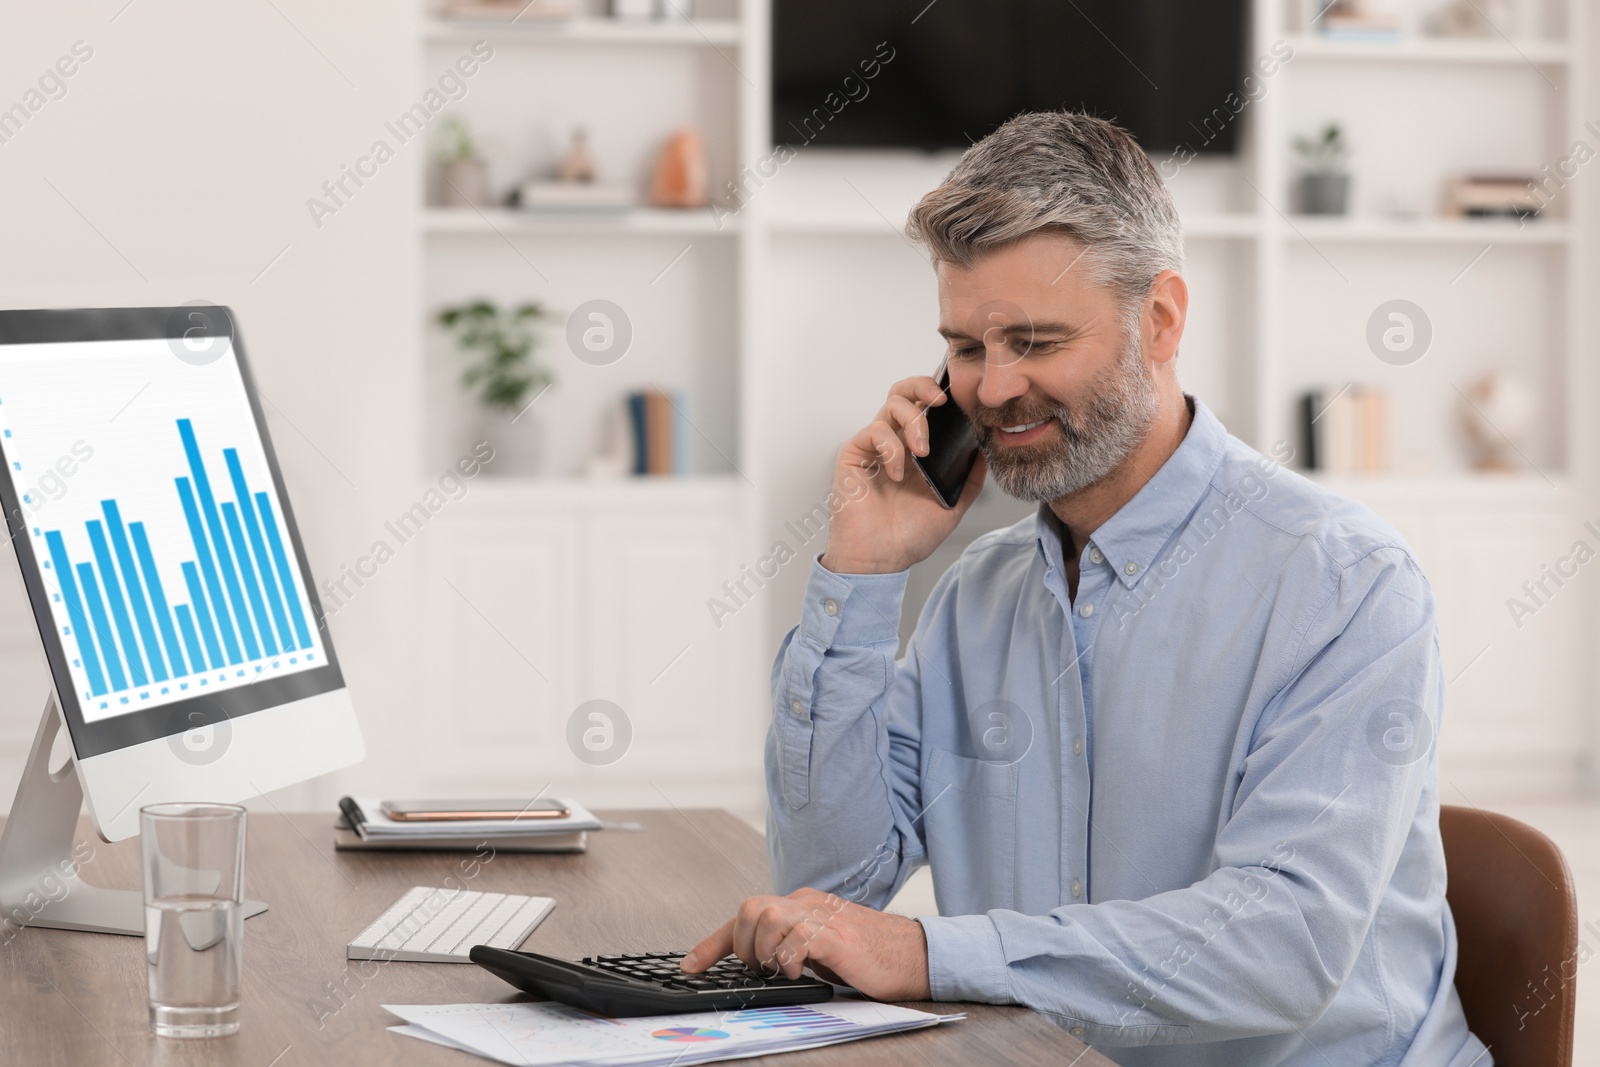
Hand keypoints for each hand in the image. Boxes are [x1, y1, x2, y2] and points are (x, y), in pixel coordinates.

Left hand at [680, 888, 930, 1001]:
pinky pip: (795, 939)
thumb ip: (792, 947)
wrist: (915, 955)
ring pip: (765, 916)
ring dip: (764, 951)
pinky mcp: (835, 935)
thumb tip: (759, 967)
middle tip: (760, 970)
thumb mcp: (821, 950)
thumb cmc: (871, 956)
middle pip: (749, 907)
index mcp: (802, 906)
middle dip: (743, 944)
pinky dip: (789, 960)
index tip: (690, 966)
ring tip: (783, 971)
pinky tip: (802, 973)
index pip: (745, 915)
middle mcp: (807, 904)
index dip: (712, 943)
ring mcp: (821, 916)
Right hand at [820, 376, 986, 574]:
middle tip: (941, 401)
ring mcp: (875, 447)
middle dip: (924, 386)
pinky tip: (897, 473)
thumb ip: (969, 479)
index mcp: (917, 450)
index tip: (959, 398)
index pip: (926, 407)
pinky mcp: (855, 454)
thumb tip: (985, 450)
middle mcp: (895, 442)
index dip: (939, 394)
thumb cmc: (908, 536)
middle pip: (905, 392)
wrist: (881, 558)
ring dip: (913, 421)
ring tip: (923, 450)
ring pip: (891, 404)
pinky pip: (874, 431)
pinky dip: (891, 448)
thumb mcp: (952, 506)